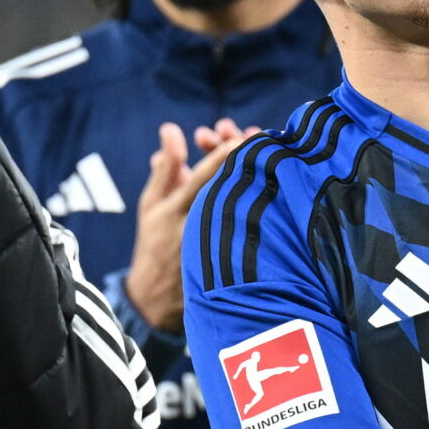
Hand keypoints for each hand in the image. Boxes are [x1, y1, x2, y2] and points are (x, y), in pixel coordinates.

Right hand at [123, 118, 255, 331]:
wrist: (158, 300)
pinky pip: (256, 228)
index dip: (226, 155)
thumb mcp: (152, 205)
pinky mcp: (237, 263)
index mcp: (178, 210)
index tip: (244, 136)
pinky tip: (276, 189)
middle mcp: (201, 227)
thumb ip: (166, 169)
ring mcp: (220, 246)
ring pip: (248, 206)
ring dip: (260, 177)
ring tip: (268, 157)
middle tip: (262, 138)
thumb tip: (171, 129)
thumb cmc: (155, 244)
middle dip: (248, 160)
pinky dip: (266, 204)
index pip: (206, 176)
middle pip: (232, 187)